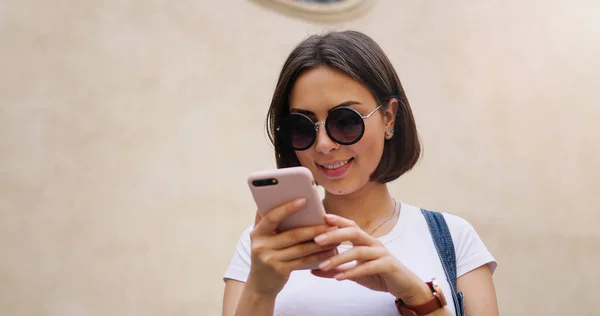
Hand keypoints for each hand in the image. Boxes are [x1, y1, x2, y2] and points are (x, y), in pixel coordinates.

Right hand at [246, 198, 338, 296]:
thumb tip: (284, 198)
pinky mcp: (280, 271)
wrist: (260, 284)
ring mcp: (270, 260)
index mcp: (257, 233)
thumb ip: (270, 222)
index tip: (304, 200)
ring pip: (301, 248)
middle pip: (292, 235)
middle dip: (314, 228)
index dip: (287, 208)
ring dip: (320, 242)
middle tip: (331, 224)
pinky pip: (303, 261)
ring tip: (335, 236)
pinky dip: (318, 255)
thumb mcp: (263, 238)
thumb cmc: (267, 254)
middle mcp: (261, 246)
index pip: (272, 217)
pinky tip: (329, 251)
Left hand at [310, 214, 426, 301]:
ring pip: (359, 251)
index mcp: (365, 240)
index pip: (350, 226)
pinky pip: (368, 267)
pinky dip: (353, 272)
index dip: (337, 221)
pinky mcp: (388, 266)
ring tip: (323, 266)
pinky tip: (339, 278)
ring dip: (339, 258)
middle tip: (317, 239)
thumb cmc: (378, 274)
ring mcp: (381, 253)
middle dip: (335, 234)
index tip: (321, 218)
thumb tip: (312, 270)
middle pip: (354, 232)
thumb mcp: (354, 272)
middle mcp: (373, 243)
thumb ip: (335, 270)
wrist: (404, 285)